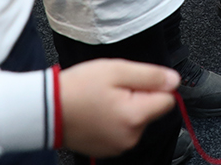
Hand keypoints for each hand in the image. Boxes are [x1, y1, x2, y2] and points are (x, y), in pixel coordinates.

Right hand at [59, 59, 179, 156]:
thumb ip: (150, 75)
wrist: (45, 109)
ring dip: (125, 108)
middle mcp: (130, 137)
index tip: (134, 81)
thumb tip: (174, 80)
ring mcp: (118, 146)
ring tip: (101, 99)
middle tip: (112, 88)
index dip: (153, 85)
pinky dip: (114, 120)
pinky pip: (122, 131)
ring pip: (136, 120)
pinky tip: (96, 111)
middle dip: (138, 96)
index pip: (167, 100)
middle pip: (151, 110)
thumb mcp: (117, 70)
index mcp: (135, 117)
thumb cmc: (78, 88)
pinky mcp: (107, 150)